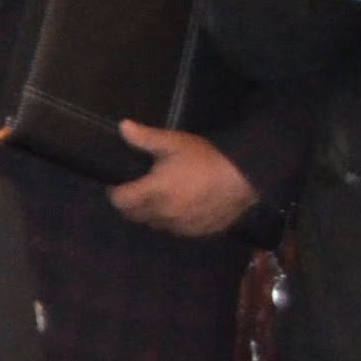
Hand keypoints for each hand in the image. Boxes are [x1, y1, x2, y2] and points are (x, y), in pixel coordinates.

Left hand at [110, 121, 259, 238]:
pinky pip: (176, 230)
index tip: (121, 184)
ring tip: (160, 198)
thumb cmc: (206, 158)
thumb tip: (122, 127)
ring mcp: (181, 226)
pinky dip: (173, 221)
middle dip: (131, 204)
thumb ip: (145, 138)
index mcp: (153, 192)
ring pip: (155, 224)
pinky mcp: (198, 232)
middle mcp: (163, 213)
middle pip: (134, 216)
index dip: (116, 192)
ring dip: (152, 214)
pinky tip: (181, 208)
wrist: (244, 178)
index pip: (120, 201)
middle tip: (139, 190)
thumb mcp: (174, 143)